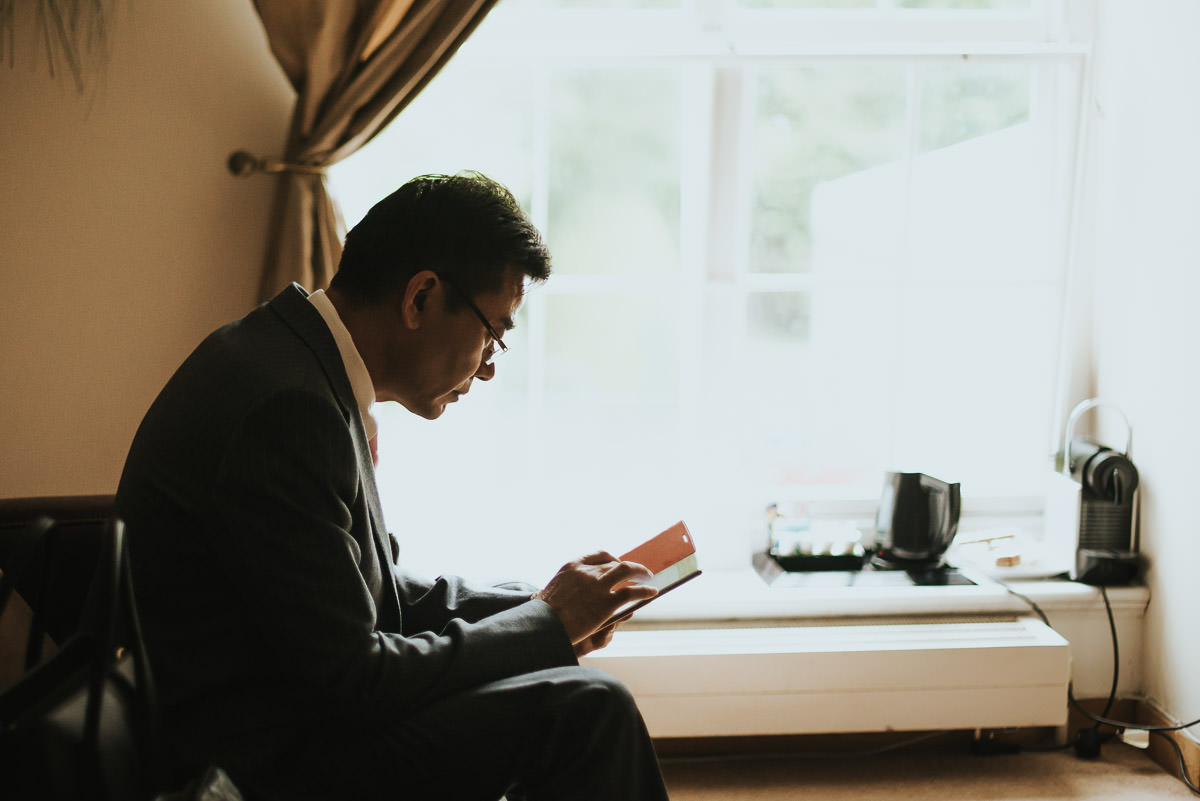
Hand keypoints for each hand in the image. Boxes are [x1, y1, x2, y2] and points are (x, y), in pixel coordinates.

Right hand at [532, 551, 656, 651]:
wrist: (542, 626)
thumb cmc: (544, 614)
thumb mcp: (551, 591)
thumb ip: (567, 587)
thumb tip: (573, 593)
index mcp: (572, 566)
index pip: (599, 555)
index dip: (613, 559)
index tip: (619, 564)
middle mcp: (587, 572)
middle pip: (615, 563)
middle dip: (629, 567)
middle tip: (638, 573)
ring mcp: (598, 586)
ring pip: (627, 571)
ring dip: (641, 573)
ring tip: (649, 578)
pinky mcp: (606, 604)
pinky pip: (632, 593)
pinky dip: (645, 591)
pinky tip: (651, 593)